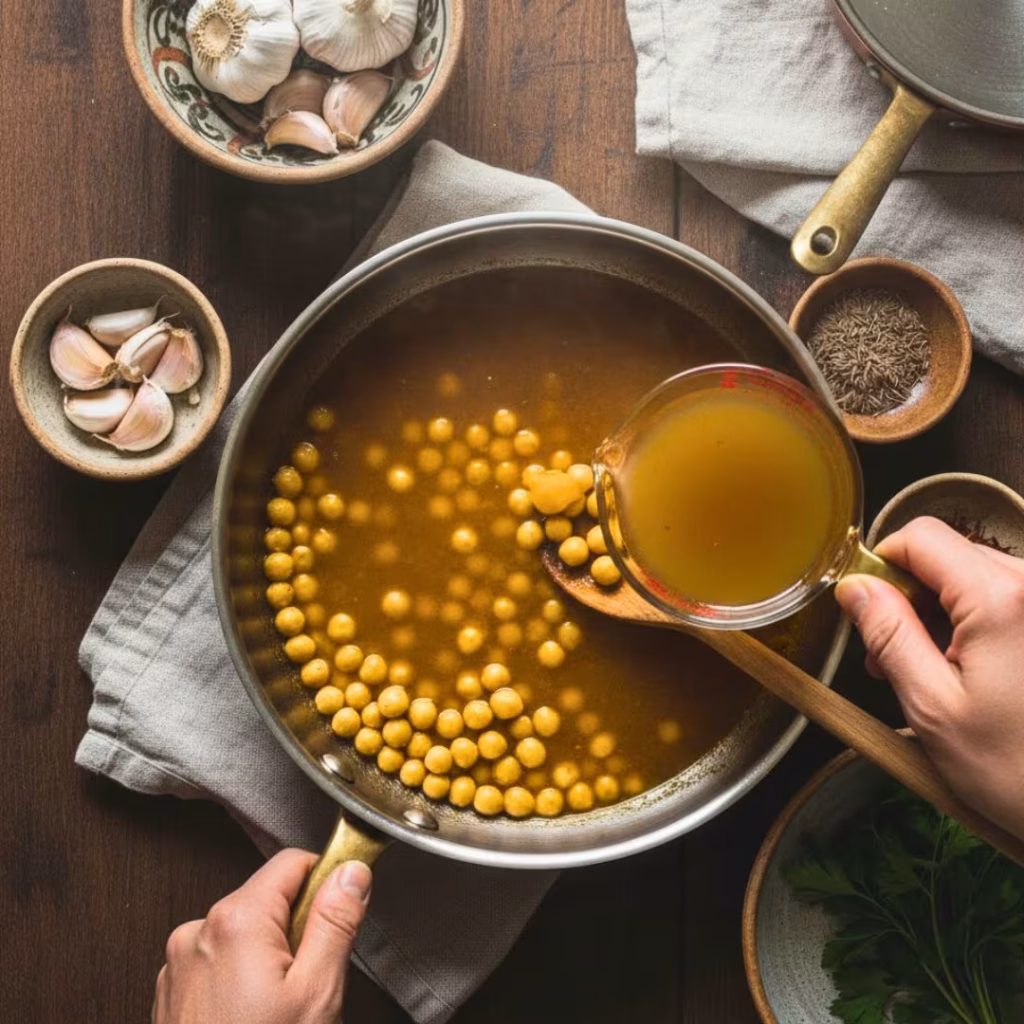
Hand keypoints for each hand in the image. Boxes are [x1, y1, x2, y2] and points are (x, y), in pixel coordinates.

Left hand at [153, 850, 371, 1023]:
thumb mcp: (317, 993)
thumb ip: (335, 922)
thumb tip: (351, 872)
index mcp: (235, 920)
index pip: (293, 863)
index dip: (326, 882)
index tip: (343, 910)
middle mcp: (197, 933)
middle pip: (268, 900)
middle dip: (297, 930)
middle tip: (311, 983)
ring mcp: (178, 966)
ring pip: (244, 935)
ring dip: (268, 959)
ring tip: (279, 1013)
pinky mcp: (171, 995)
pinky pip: (219, 964)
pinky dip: (241, 981)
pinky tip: (253, 1021)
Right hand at [835, 516, 1023, 842]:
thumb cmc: (1019, 771)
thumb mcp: (933, 707)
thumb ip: (889, 636)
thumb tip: (854, 588)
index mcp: (1001, 599)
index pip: (921, 537)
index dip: (881, 565)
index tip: (865, 610)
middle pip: (948, 554)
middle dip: (910, 596)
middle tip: (894, 660)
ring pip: (975, 576)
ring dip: (943, 614)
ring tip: (932, 674)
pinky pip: (1005, 599)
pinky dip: (976, 625)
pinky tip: (969, 672)